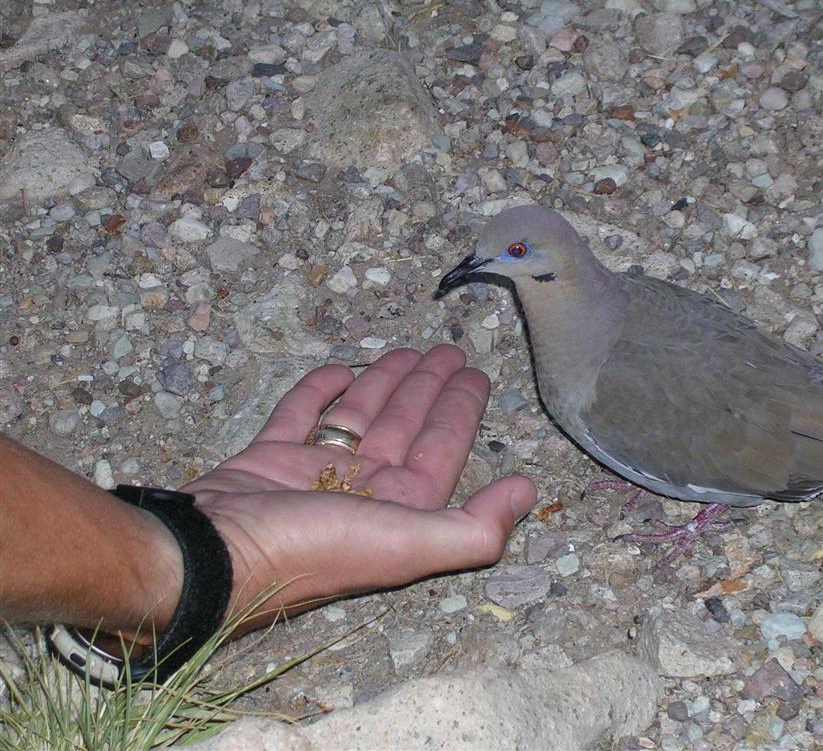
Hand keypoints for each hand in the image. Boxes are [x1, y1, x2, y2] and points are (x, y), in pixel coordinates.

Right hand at [181, 345, 536, 631]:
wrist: (212, 554)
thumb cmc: (313, 549)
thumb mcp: (407, 545)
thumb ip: (473, 528)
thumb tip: (528, 492)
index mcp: (397, 511)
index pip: (441, 450)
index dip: (460, 411)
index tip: (476, 375)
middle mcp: (360, 493)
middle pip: (404, 427)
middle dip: (427, 389)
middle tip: (447, 351)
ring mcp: (310, 474)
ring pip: (357, 417)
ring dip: (382, 383)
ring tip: (404, 350)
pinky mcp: (267, 458)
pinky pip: (300, 415)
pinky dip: (319, 392)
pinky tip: (337, 370)